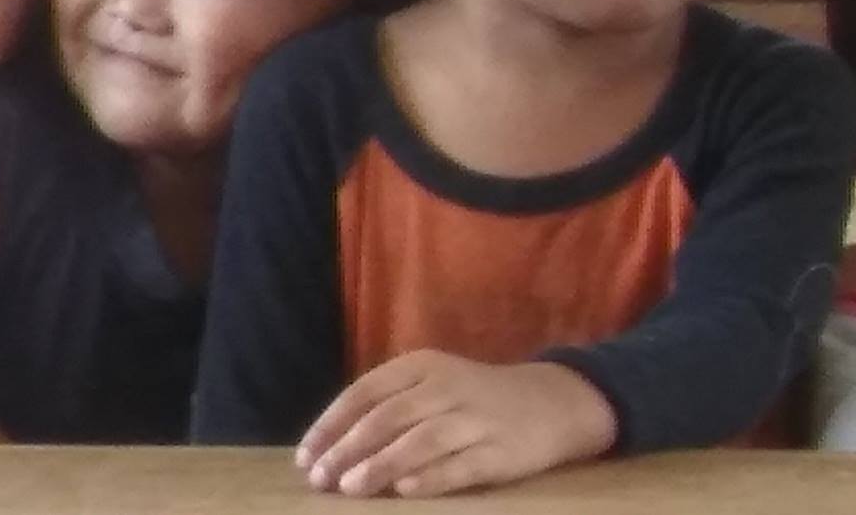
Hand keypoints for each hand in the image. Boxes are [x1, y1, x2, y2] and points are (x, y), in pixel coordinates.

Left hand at [296, 351, 617, 497]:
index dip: (331, 425)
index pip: (365, 392)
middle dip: (348, 450)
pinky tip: (405, 490)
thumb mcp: (430, 383)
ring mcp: (476, 419)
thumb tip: (331, 446)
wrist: (550, 402)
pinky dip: (431, 477)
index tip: (306, 456)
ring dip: (381, 465)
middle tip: (321, 479)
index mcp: (421, 365)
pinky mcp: (501, 451)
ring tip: (351, 488)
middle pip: (388, 417)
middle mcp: (446, 387)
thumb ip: (387, 406)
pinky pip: (461, 465)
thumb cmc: (472, 397)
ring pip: (420, 441)